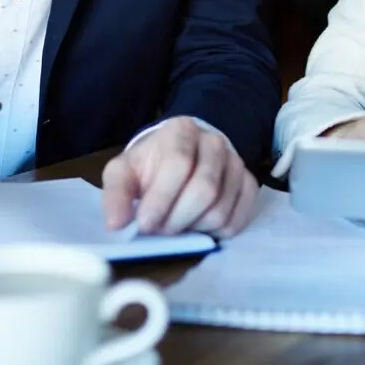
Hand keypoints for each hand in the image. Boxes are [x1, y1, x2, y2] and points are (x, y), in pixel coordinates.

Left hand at [101, 118, 256, 238]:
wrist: (182, 156)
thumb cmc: (151, 166)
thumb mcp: (124, 171)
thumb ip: (116, 194)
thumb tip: (116, 224)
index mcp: (181, 131)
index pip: (178, 163)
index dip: (161, 198)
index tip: (144, 223)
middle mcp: (214, 142)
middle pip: (204, 189)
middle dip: (177, 219)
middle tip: (160, 230)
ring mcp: (236, 163)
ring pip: (221, 209)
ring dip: (195, 228)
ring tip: (178, 225)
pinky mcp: (248, 184)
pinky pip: (238, 219)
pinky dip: (216, 233)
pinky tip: (199, 227)